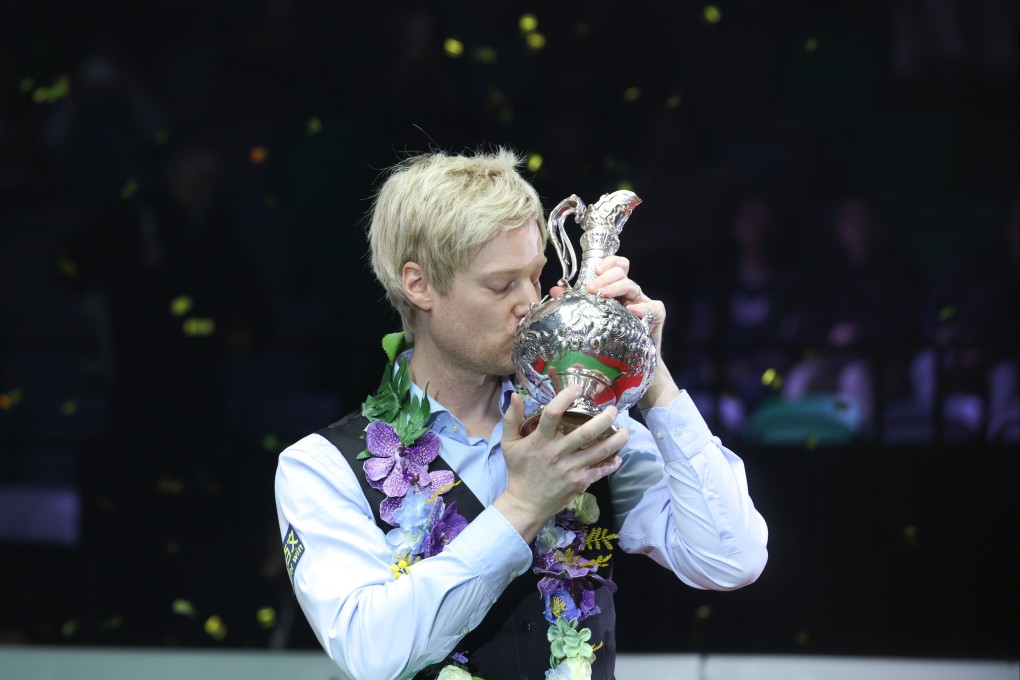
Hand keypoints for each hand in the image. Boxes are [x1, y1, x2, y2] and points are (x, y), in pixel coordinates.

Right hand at [494, 386, 627, 541]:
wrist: (526, 503)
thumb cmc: (519, 471)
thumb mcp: (509, 444)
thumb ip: (512, 419)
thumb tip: (515, 395)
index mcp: (540, 440)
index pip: (552, 414)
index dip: (565, 398)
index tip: (577, 388)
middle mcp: (557, 453)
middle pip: (585, 433)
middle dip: (604, 419)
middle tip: (613, 410)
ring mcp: (571, 468)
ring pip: (600, 452)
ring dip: (617, 440)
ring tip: (626, 430)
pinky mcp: (580, 482)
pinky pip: (601, 470)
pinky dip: (612, 463)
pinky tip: (618, 455)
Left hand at [550, 255, 665, 353]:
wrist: (632, 365)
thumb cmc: (611, 340)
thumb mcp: (592, 318)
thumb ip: (575, 303)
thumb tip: (555, 291)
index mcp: (616, 290)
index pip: (617, 266)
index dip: (609, 262)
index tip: (596, 270)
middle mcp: (630, 294)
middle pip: (622, 273)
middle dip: (605, 277)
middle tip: (591, 289)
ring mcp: (644, 303)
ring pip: (633, 285)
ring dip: (616, 287)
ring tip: (603, 296)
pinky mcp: (656, 315)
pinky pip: (653, 307)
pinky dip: (643, 307)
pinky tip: (632, 310)